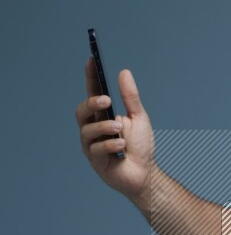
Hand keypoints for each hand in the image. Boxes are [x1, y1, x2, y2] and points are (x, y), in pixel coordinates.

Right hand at [75, 60, 155, 201]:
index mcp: (103, 115)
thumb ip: (130, 98)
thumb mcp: (139, 118)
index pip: (93, 93)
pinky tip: (122, 147)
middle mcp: (94, 128)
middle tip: (107, 100)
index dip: (90, 77)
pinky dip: (110, 145)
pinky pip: (95, 149)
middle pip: (81, 111)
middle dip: (92, 103)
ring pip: (87, 130)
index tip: (91, 60)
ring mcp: (92, 145)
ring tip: (120, 130)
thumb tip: (123, 72)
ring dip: (105, 127)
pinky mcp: (95, 160)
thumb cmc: (141, 147)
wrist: (146, 174)